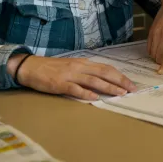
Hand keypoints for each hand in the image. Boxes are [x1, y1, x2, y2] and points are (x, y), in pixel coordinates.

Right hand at [8, 55, 136, 100]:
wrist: (31, 67)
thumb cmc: (52, 68)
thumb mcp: (72, 67)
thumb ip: (86, 72)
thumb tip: (102, 80)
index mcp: (83, 63)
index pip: (106, 68)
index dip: (120, 76)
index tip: (130, 83)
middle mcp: (79, 67)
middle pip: (104, 73)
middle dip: (120, 81)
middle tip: (131, 89)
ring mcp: (70, 75)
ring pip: (93, 80)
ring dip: (108, 87)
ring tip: (120, 93)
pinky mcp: (60, 84)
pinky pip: (75, 89)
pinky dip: (86, 93)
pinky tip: (95, 98)